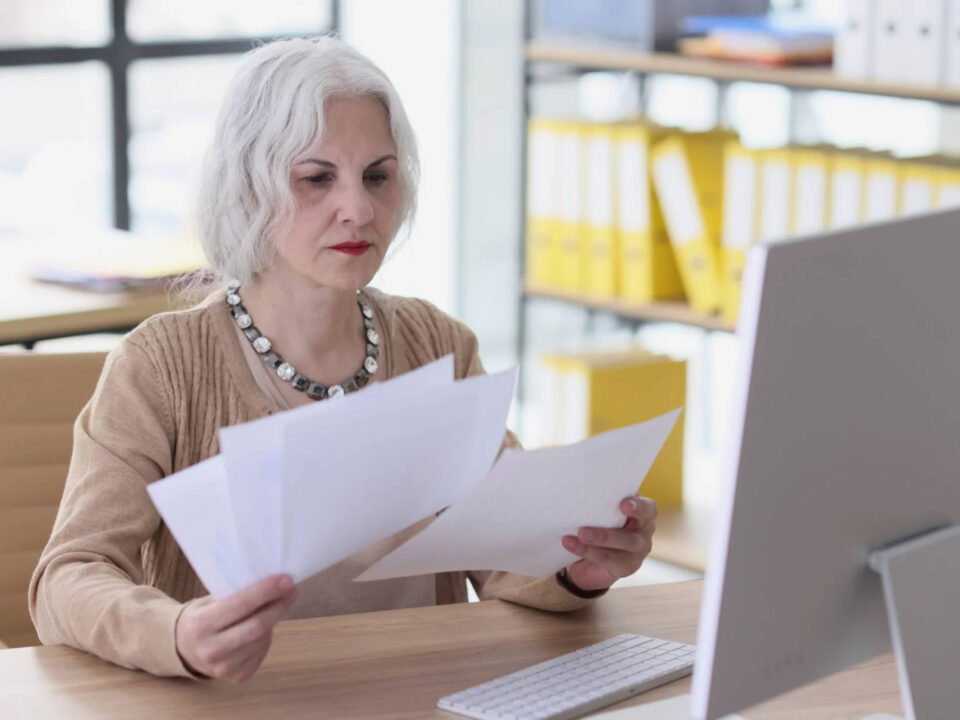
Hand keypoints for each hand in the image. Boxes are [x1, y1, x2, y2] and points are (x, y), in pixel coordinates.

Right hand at [175, 574, 297, 681]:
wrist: (183, 649)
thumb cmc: (202, 617)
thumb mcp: (209, 601)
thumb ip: (234, 594)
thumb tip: (272, 582)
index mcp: (200, 625)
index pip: (241, 605)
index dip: (266, 591)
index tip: (286, 579)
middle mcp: (210, 649)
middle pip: (257, 626)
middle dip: (279, 605)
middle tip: (292, 589)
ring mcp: (223, 667)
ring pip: (263, 639)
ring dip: (274, 619)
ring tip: (275, 606)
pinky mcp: (237, 676)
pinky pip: (262, 652)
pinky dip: (267, 636)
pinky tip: (263, 628)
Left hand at [561, 495, 656, 591]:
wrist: (598, 555)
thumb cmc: (605, 521)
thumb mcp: (608, 509)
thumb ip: (605, 501)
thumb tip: (581, 489)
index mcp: (644, 515)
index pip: (648, 509)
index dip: (638, 507)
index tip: (623, 504)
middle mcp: (644, 534)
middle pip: (631, 537)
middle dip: (605, 535)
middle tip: (582, 531)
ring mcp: (636, 553)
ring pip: (617, 550)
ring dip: (594, 543)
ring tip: (576, 537)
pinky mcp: (625, 567)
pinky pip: (606, 559)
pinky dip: (586, 551)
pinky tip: (570, 544)